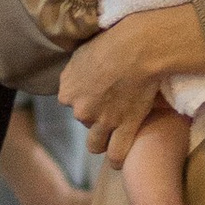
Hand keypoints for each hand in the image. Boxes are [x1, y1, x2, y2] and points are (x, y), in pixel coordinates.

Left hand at [59, 9, 196, 166]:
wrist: (137, 48)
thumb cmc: (112, 42)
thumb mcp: (81, 53)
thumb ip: (74, 72)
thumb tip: (73, 79)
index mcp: (67, 90)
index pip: (71, 102)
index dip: (85, 98)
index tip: (96, 93)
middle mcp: (80, 110)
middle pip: (84, 120)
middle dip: (95, 116)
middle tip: (112, 104)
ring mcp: (102, 121)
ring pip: (95, 144)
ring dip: (102, 142)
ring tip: (111, 139)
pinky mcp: (124, 128)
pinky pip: (117, 152)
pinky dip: (117, 158)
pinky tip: (118, 162)